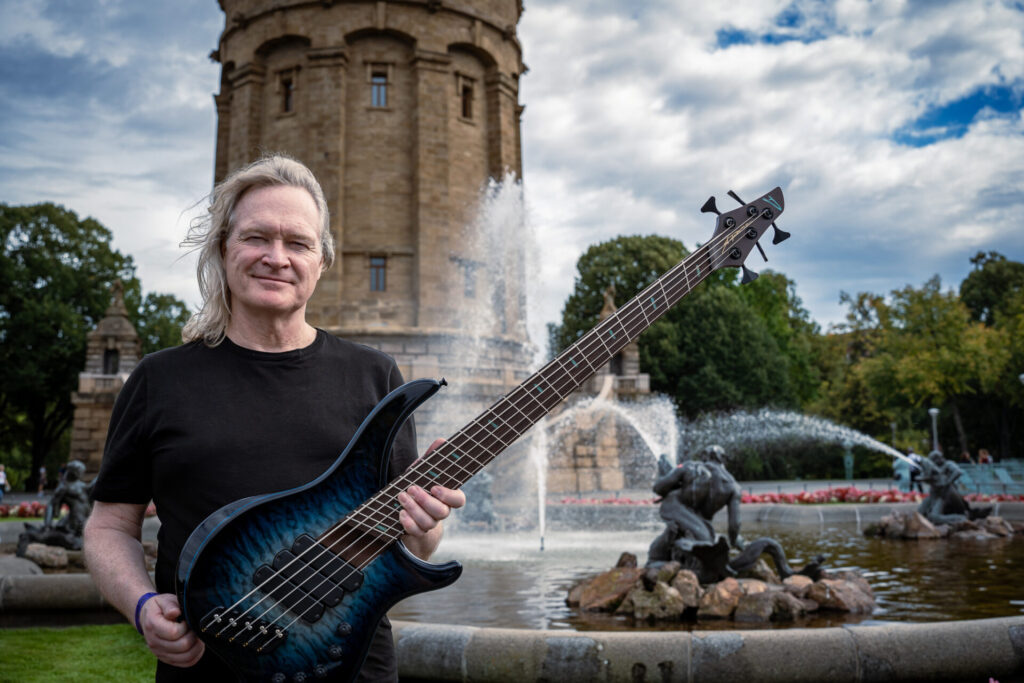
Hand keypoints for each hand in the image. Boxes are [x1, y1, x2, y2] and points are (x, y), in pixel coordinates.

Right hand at [139, 593, 204, 667]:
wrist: (148, 617)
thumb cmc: (160, 607)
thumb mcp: (164, 600)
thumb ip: (170, 605)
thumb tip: (175, 612)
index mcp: (153, 626)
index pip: (174, 633)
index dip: (186, 626)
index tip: (187, 619)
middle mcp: (154, 642)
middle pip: (182, 646)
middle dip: (194, 636)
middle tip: (195, 627)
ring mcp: (160, 652)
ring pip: (186, 657)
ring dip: (197, 646)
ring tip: (198, 636)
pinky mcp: (166, 658)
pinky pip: (186, 663)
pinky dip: (196, 655)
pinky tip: (197, 645)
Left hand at [397, 439, 465, 559]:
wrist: (406, 508)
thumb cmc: (419, 485)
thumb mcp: (423, 471)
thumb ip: (432, 457)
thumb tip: (441, 441)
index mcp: (447, 496)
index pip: (458, 500)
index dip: (449, 496)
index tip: (435, 488)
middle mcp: (441, 511)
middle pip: (442, 512)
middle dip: (426, 501)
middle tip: (411, 489)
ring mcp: (430, 523)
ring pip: (428, 523)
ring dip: (414, 509)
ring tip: (401, 497)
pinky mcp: (417, 532)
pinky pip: (416, 532)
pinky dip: (408, 523)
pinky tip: (401, 514)